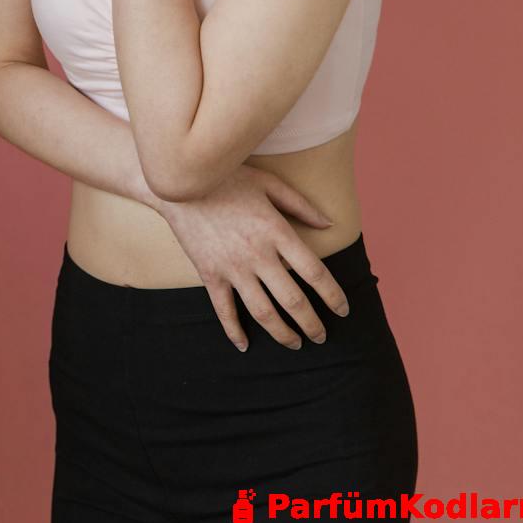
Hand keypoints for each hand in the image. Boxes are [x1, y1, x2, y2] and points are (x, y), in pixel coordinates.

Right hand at [153, 164, 349, 351]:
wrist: (178, 181)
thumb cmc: (227, 177)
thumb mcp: (268, 183)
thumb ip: (301, 205)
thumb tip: (330, 225)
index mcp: (277, 232)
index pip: (315, 274)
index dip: (333, 296)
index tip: (343, 310)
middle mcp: (257, 254)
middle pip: (293, 301)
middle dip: (312, 324)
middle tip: (321, 336)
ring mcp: (231, 266)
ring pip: (263, 312)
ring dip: (283, 333)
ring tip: (295, 344)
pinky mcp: (209, 273)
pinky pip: (224, 309)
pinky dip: (234, 330)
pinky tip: (244, 345)